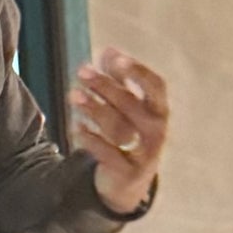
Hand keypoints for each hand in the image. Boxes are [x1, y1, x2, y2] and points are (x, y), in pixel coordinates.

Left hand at [69, 49, 168, 214]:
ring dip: (93, 109)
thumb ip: (118, 79)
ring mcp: (144, 154)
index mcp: (159, 110)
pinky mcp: (127, 172)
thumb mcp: (126, 106)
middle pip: (130, 104)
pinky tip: (76, 127)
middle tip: (81, 71)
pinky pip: (108, 153)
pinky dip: (90, 139)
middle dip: (105, 86)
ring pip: (118, 128)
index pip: (155, 86)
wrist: (129, 182)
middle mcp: (156, 131)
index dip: (138, 72)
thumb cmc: (128, 132)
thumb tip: (109, 50)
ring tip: (73, 95)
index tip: (116, 59)